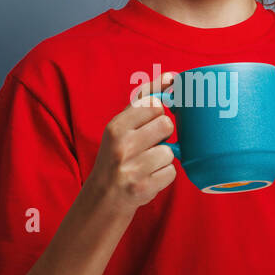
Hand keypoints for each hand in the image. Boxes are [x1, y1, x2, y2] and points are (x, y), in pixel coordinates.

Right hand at [86, 70, 178, 216]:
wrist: (103, 197)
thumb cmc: (117, 155)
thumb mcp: (121, 126)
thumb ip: (144, 100)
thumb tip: (172, 77)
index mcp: (115, 127)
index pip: (154, 104)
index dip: (157, 114)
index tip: (151, 121)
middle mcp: (121, 146)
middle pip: (166, 125)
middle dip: (163, 135)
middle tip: (149, 145)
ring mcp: (132, 168)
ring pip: (170, 151)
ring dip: (163, 158)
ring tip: (147, 164)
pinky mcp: (143, 187)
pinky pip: (171, 172)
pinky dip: (164, 176)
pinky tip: (149, 177)